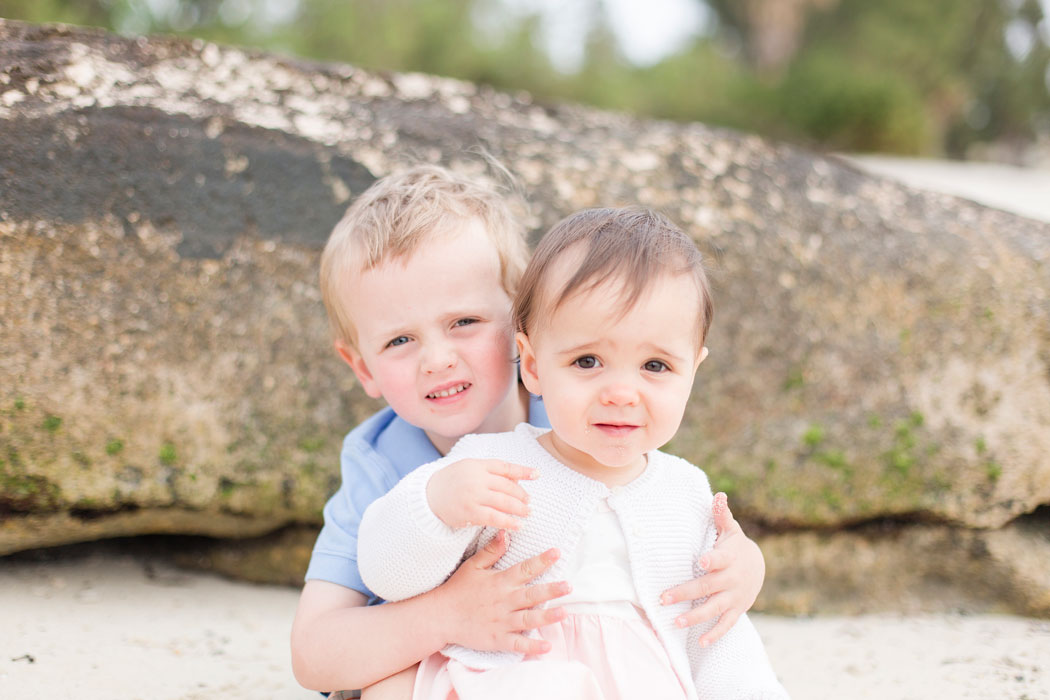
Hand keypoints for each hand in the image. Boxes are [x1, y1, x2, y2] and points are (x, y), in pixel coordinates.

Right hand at [426, 459, 536, 529]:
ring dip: (519, 509)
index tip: (537, 475)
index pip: (505, 467)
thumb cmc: (451, 482)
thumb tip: (517, 478)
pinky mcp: (470, 512)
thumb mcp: (468, 468)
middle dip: (522, 495)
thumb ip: (489, 471)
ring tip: (527, 513)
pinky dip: (509, 522)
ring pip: (504, 502)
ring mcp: (474, 495)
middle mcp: (477, 478)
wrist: (427, 496)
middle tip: (529, 502)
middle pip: (508, 486)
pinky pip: (495, 518)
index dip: (523, 471)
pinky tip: (517, 526)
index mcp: (477, 465)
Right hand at [436, 530, 570, 654]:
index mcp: (500, 582)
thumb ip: (492, 551)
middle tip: (569, 586)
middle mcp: (504, 601)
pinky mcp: (498, 639)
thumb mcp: (473, 566)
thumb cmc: (458, 589)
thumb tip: (506, 533)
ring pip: (529, 619)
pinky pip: (518, 644)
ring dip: (547, 617)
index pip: (525, 569)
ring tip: (564, 613)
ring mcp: (502, 622)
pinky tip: (547, 646)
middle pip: (532, 595)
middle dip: (551, 590)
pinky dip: (532, 646)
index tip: (557, 552)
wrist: (441, 616)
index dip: (542, 560)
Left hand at [660, 492, 765, 646]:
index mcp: (729, 558)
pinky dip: (715, 634)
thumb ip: (721, 515)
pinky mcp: (736, 610)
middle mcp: (731, 579)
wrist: (758, 567)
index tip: (701, 561)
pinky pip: (726, 624)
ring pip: (714, 609)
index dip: (712, 560)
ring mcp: (734, 596)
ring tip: (677, 623)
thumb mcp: (731, 530)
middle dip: (685, 593)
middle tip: (664, 599)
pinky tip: (701, 642)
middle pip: (707, 587)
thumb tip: (718, 495)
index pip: (720, 559)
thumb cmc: (735, 546)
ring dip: (696, 617)